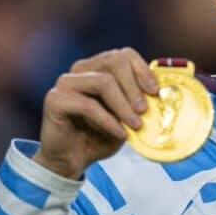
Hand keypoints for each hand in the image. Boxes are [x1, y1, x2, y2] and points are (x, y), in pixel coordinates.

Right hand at [32, 48, 157, 178]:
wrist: (73, 159)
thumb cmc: (102, 134)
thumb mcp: (126, 116)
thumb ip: (139, 101)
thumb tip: (161, 93)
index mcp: (99, 67)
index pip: (124, 54)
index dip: (142, 70)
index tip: (154, 91)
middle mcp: (81, 69)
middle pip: (114, 62)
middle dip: (134, 86)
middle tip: (145, 109)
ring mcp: (66, 82)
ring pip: (103, 82)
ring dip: (123, 105)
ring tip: (135, 124)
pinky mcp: (54, 99)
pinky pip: (87, 105)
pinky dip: (108, 120)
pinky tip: (119, 133)